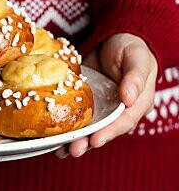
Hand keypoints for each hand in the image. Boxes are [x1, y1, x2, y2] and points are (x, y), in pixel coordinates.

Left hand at [56, 33, 157, 157]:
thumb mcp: (137, 58)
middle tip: (74, 150)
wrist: (112, 40)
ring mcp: (101, 110)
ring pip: (89, 130)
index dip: (109, 132)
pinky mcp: (85, 105)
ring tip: (61, 151)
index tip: (96, 140)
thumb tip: (128, 99)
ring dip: (75, 141)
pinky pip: (76, 119)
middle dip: (88, 142)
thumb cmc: (130, 49)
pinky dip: (65, 129)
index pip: (124, 122)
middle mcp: (118, 112)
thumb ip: (135, 77)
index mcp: (137, 104)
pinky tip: (53, 139)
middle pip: (104, 131)